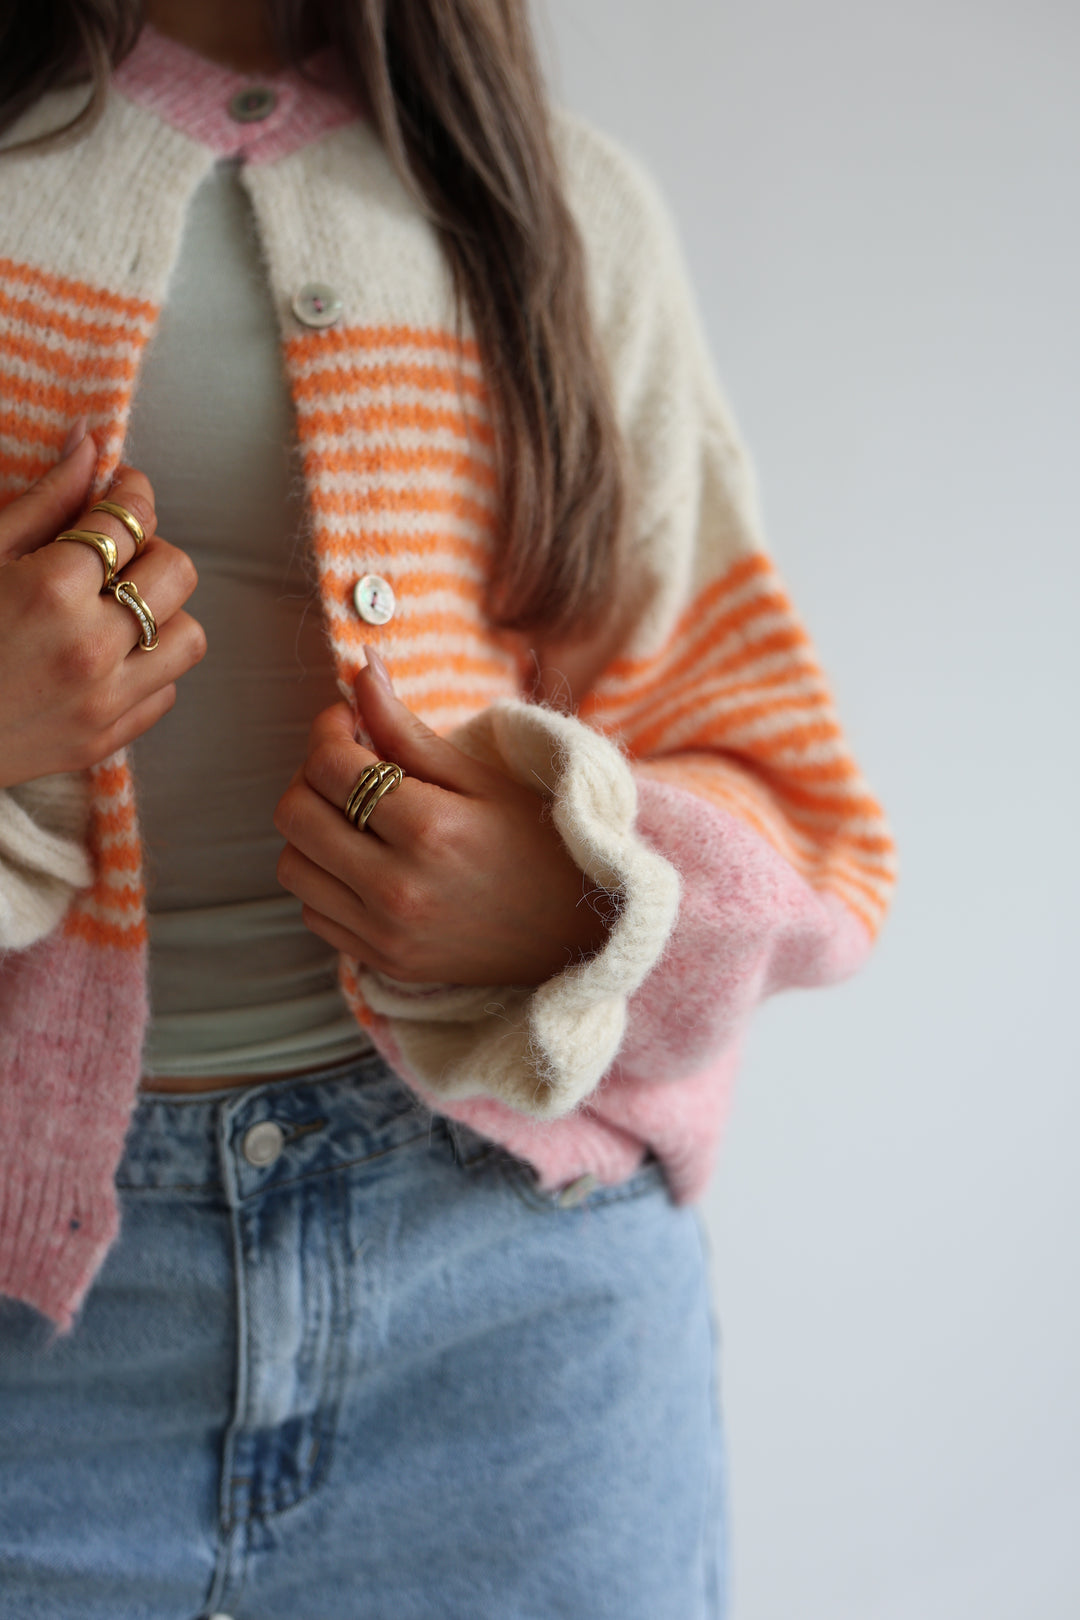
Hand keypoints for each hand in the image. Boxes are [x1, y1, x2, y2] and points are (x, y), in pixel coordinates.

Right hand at [0, 424, 206, 787]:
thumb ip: (43, 502)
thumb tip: (91, 445)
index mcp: (52, 589)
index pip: (131, 518)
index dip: (131, 492)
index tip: (122, 490)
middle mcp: (90, 646)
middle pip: (177, 573)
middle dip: (152, 551)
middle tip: (117, 554)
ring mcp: (101, 701)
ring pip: (188, 637)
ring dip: (161, 614)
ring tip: (117, 610)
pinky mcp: (103, 739)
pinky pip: (165, 691)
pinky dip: (146, 669)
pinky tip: (105, 658)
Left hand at [274, 650, 612, 986]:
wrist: (579, 936)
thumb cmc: (538, 844)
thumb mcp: (481, 778)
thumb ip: (408, 729)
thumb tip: (361, 669)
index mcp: (430, 829)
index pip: (329, 765)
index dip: (328, 729)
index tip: (350, 722)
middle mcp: (398, 886)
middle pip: (294, 814)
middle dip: (310, 775)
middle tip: (348, 764)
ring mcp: (385, 932)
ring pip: (291, 865)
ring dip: (310, 829)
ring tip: (353, 814)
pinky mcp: (380, 961)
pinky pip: (312, 910)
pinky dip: (323, 878)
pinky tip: (362, 860)